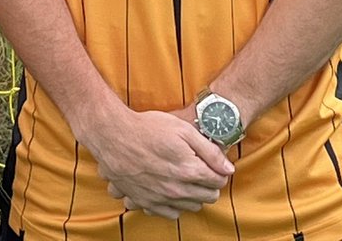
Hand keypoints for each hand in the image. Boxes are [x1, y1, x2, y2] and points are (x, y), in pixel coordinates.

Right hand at [87, 106, 233, 219]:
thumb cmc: (148, 128)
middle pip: (207, 197)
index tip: (211, 164)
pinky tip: (170, 189)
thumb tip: (228, 168)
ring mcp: (161, 198)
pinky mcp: (146, 202)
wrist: (113, 135)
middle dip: (208, 184)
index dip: (218, 171)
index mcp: (189, 170)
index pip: (218, 182)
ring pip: (190, 207)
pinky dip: (175, 204)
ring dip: (193, 195)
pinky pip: (170, 214)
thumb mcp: (183, 129)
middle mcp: (177, 189)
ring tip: (184, 177)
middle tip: (198, 169)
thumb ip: (209, 150)